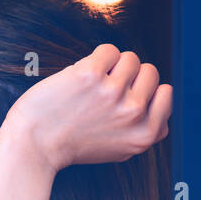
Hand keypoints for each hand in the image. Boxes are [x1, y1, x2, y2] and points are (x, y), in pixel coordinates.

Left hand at [6, 44, 171, 172]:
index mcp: (145, 134)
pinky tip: (81, 75)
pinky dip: (96, 58)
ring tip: (91, 85)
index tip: (121, 101)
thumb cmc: (73, 145)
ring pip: (130, 58)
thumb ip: (144, 132)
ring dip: (111, 66)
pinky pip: (108, 50)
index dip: (144, 91)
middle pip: (149, 71)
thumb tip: (163, 114)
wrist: (34, 146)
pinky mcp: (90, 75)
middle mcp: (134, 113)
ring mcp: (113, 92)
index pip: (166, 92)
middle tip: (103, 93)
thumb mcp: (119, 150)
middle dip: (128, 77)